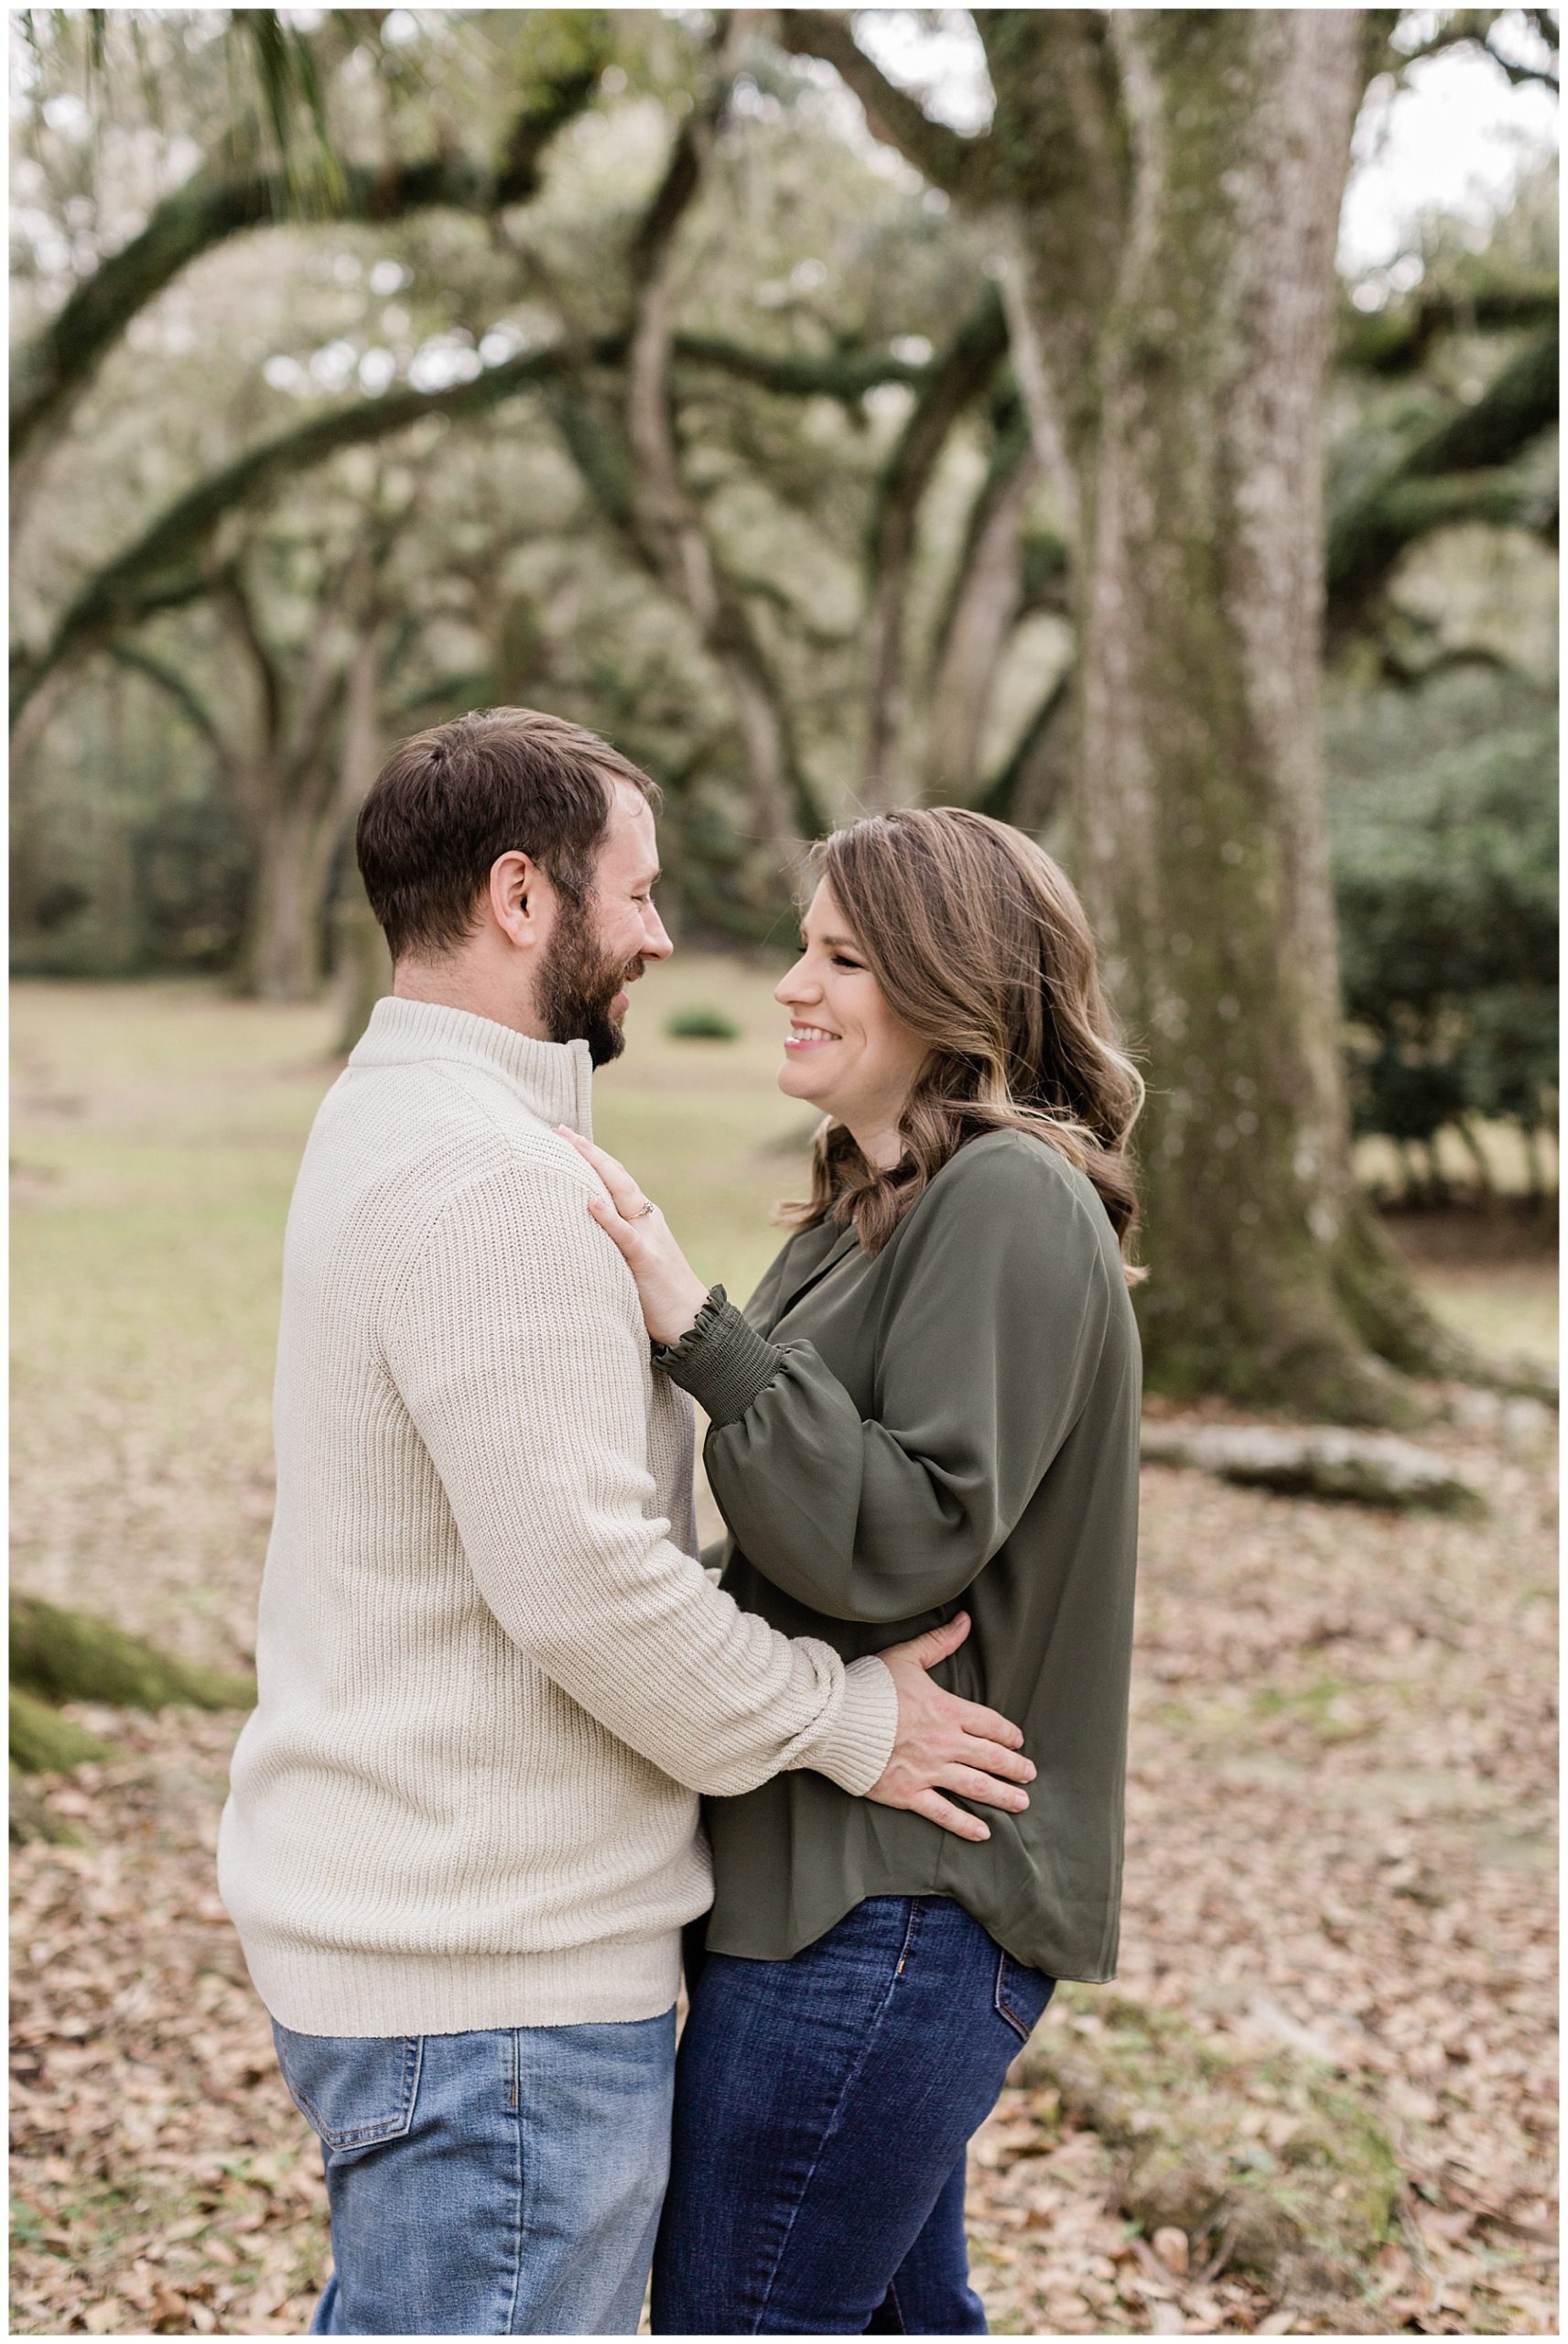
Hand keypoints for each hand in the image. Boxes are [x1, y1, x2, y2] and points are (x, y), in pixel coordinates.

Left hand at [559, 1128, 710, 1344]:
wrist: (693, 1320)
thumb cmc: (658, 1294)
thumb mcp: (634, 1259)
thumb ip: (614, 1240)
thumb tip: (582, 1228)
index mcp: (643, 1219)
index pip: (616, 1179)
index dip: (594, 1156)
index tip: (567, 1136)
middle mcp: (647, 1221)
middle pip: (618, 1177)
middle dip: (590, 1152)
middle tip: (562, 1131)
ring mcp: (649, 1238)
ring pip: (623, 1195)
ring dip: (597, 1169)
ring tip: (573, 1148)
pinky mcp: (647, 1262)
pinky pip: (626, 1235)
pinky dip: (608, 1217)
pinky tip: (590, 1201)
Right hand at [869, 1613, 1033, 1842]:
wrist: (835, 1719)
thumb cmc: (868, 1685)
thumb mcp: (906, 1657)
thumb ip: (939, 1642)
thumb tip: (965, 1621)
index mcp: (946, 1711)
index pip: (990, 1725)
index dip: (1008, 1734)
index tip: (1018, 1742)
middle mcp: (944, 1743)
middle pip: (990, 1758)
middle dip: (1014, 1767)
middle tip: (1030, 1775)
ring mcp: (927, 1771)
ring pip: (975, 1786)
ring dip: (1002, 1796)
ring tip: (1021, 1803)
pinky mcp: (907, 1793)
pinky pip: (942, 1812)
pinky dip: (964, 1824)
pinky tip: (983, 1832)